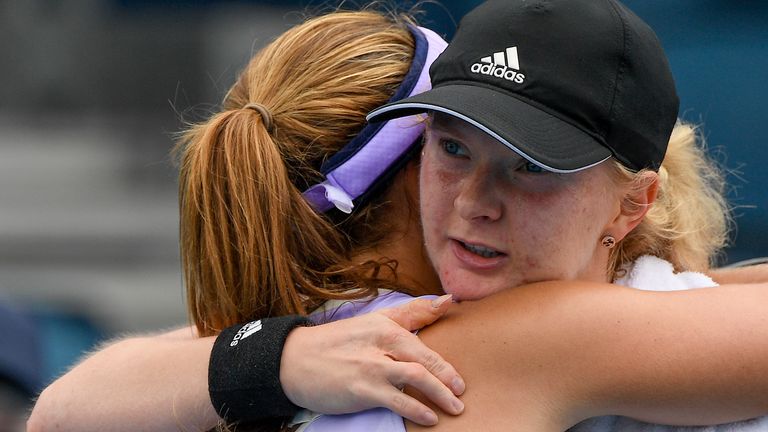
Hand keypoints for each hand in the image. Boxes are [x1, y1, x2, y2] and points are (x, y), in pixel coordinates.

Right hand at [280, 294, 463, 425]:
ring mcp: (372, 366)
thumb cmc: (336, 342)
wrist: (294, 361)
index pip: (424, 340)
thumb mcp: (373, 321)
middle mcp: (381, 342)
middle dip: (448, 377)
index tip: (460, 377)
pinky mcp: (362, 389)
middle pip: (425, 358)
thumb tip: (448, 300)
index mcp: (385, 325)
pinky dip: (417, 409)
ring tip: (455, 408)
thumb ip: (411, 313)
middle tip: (462, 392)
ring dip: (440, 394)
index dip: (446, 361)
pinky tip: (429, 418)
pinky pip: (398, 400)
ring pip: (416, 377)